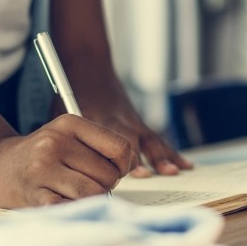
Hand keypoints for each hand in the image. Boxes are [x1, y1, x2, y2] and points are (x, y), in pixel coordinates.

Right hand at [0, 114, 136, 207]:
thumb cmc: (43, 153)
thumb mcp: (70, 136)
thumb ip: (103, 146)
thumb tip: (135, 163)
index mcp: (70, 123)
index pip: (120, 148)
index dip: (124, 165)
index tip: (112, 170)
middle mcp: (56, 143)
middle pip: (109, 175)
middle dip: (105, 185)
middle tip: (86, 182)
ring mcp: (43, 169)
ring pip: (94, 193)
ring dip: (91, 199)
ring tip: (75, 192)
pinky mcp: (34, 195)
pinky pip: (71, 207)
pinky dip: (73, 209)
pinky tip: (62, 201)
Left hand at [63, 81, 192, 177]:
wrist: (89, 70)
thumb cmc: (72, 96)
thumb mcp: (62, 115)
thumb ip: (68, 141)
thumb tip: (69, 172)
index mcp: (97, 120)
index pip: (110, 140)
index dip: (120, 156)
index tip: (127, 172)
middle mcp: (118, 121)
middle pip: (131, 139)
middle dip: (139, 159)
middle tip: (149, 175)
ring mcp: (131, 121)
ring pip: (150, 139)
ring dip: (162, 156)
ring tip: (173, 171)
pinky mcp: (139, 123)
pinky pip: (157, 139)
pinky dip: (171, 153)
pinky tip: (184, 166)